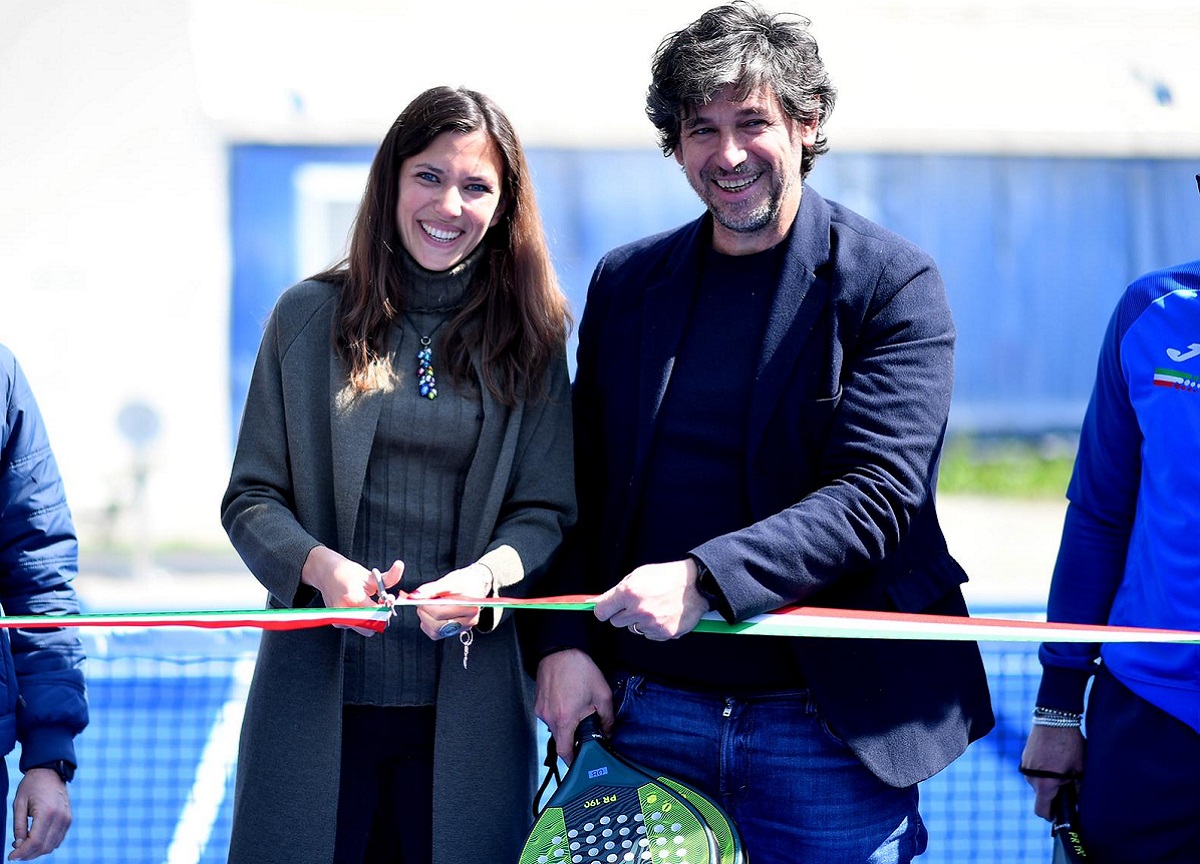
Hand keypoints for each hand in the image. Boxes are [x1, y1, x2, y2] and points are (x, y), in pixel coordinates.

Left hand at [9, 769, 70, 860]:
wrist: (50, 772)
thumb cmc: (32, 786)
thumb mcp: (19, 804)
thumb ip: (18, 827)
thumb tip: (18, 845)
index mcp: (47, 812)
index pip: (35, 841)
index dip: (22, 852)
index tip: (11, 857)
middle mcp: (60, 817)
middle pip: (44, 847)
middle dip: (28, 854)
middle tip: (16, 853)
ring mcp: (67, 819)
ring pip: (52, 846)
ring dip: (37, 851)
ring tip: (24, 846)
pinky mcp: (68, 819)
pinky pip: (58, 839)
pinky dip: (46, 844)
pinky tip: (35, 840)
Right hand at [302, 546, 403, 636]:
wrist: (326, 573)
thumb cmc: (348, 572)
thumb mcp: (370, 574)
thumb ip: (388, 578)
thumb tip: (400, 569)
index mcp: (353, 597)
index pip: (375, 614)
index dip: (385, 610)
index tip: (388, 603)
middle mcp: (343, 610)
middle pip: (370, 627)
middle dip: (380, 619)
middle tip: (380, 606)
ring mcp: (338, 617)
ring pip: (364, 629)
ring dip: (371, 620)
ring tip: (368, 604)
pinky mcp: (336, 621)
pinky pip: (356, 626)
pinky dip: (361, 619)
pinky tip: (358, 607)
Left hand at [410, 563, 492, 640]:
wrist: (474, 585)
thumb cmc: (463, 581)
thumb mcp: (449, 581)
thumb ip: (431, 589)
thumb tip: (414, 597)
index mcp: (470, 608)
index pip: (441, 613)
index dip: (426, 606)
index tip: (418, 598)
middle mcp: (469, 622)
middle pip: (438, 625)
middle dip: (425, 613)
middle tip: (420, 601)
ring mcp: (462, 628)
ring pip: (435, 631)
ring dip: (425, 618)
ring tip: (426, 605)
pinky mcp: (454, 632)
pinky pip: (435, 634)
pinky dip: (428, 624)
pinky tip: (431, 613)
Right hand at [535, 649, 612, 765]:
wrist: (560, 650)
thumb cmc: (579, 669)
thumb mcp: (601, 694)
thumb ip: (607, 718)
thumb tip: (608, 732)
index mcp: (565, 719)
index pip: (564, 752)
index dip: (572, 760)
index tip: (579, 762)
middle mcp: (549, 717)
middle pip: (561, 737)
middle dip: (573, 734)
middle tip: (585, 722)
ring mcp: (541, 709)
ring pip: (555, 725)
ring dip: (566, 721)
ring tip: (576, 704)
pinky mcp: (538, 702)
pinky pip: (549, 714)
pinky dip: (559, 711)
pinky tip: (567, 698)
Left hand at [593, 559, 708, 639]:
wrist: (696, 584)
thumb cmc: (666, 577)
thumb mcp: (638, 575)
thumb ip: (616, 590)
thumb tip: (596, 603)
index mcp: (628, 593)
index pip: (601, 612)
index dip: (604, 610)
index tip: (608, 609)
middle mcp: (638, 610)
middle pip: (616, 622)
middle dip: (623, 614)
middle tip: (637, 604)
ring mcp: (651, 624)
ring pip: (633, 629)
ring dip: (640, 621)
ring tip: (655, 607)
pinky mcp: (664, 634)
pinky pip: (649, 635)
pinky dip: (654, 627)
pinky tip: (664, 614)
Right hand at [1020, 725, 1084, 819]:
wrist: (1054, 717)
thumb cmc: (1069, 744)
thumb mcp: (1079, 769)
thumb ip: (1077, 789)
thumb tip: (1077, 802)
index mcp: (1044, 784)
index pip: (1042, 811)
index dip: (1052, 816)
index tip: (1061, 813)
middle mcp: (1031, 778)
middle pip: (1041, 796)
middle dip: (1054, 794)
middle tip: (1068, 782)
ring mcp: (1025, 766)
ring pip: (1038, 783)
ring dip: (1048, 780)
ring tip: (1062, 766)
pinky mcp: (1025, 757)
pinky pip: (1034, 771)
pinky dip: (1043, 770)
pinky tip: (1054, 758)